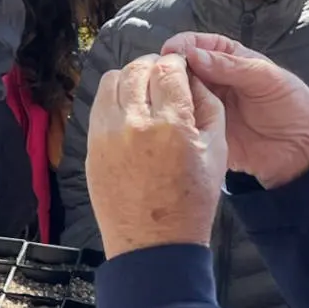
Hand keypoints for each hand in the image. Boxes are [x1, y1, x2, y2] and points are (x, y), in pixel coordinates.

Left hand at [87, 53, 226, 256]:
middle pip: (137, 69)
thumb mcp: (217, 151)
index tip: (180, 70)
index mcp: (171, 125)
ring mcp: (106, 135)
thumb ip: (209, 106)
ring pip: (112, 81)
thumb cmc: (192, 201)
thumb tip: (192, 77)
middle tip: (163, 78)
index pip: (168, 69)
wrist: (153, 244)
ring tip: (143, 93)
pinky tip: (128, 113)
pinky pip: (98, 106)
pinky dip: (113, 100)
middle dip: (153, 67)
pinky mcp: (91, 147)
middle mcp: (134, 124)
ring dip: (130, 79)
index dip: (177, 64)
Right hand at [161, 33, 308, 188]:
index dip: (185, 45)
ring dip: (168, 93)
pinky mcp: (205, 132)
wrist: (302, 152)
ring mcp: (208, 107)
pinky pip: (185, 122)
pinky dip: (173, 118)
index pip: (201, 46)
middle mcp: (215, 81)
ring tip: (160, 94)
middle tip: (159, 74)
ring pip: (180, 94)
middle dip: (170, 69)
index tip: (170, 50)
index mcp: (232, 61)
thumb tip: (193, 55)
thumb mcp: (268, 79)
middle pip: (184, 69)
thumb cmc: (292, 107)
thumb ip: (232, 67)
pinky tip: (166, 116)